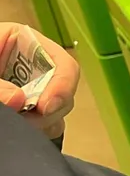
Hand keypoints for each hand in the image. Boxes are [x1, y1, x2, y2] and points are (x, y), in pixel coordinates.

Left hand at [0, 23, 79, 137]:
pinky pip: (47, 127)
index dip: (63, 86)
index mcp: (23, 42)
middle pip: (65, 92)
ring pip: (58, 113)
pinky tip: (20, 131)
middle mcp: (34, 68)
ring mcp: (33, 91)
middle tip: (25, 121)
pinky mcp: (29, 113)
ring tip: (17, 126)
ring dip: (42, 124)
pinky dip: (38, 133)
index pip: (64, 64)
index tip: (46, 107)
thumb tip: (19, 100)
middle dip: (48, 110)